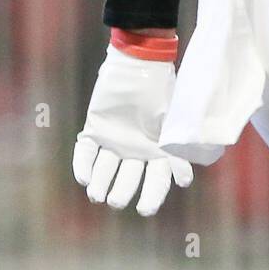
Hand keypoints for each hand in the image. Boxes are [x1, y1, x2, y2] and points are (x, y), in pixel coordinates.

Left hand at [72, 39, 192, 215]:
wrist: (140, 60)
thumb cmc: (162, 87)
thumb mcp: (175, 117)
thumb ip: (179, 146)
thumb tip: (185, 180)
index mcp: (159, 147)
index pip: (158, 178)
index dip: (153, 195)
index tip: (145, 209)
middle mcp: (136, 148)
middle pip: (128, 178)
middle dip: (122, 192)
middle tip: (116, 201)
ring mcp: (114, 140)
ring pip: (105, 170)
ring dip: (100, 184)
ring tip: (97, 195)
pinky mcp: (96, 128)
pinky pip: (85, 152)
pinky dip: (83, 165)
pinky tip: (83, 178)